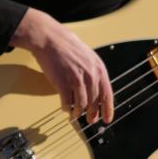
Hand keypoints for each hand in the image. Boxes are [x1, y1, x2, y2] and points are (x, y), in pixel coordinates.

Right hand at [10, 8, 113, 123]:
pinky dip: (66, 107)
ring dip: (78, 112)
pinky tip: (64, 107)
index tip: (107, 119)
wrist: (49, 38)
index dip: (108, 109)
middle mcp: (90, 74)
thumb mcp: (87, 56)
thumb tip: (95, 91)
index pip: (107, 94)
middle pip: (94, 102)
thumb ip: (93, 73)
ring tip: (74, 114)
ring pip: (81, 104)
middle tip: (89, 120)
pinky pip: (67, 102)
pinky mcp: (63, 82)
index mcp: (98, 68)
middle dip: (92, 113)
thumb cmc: (66, 45)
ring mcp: (77, 79)